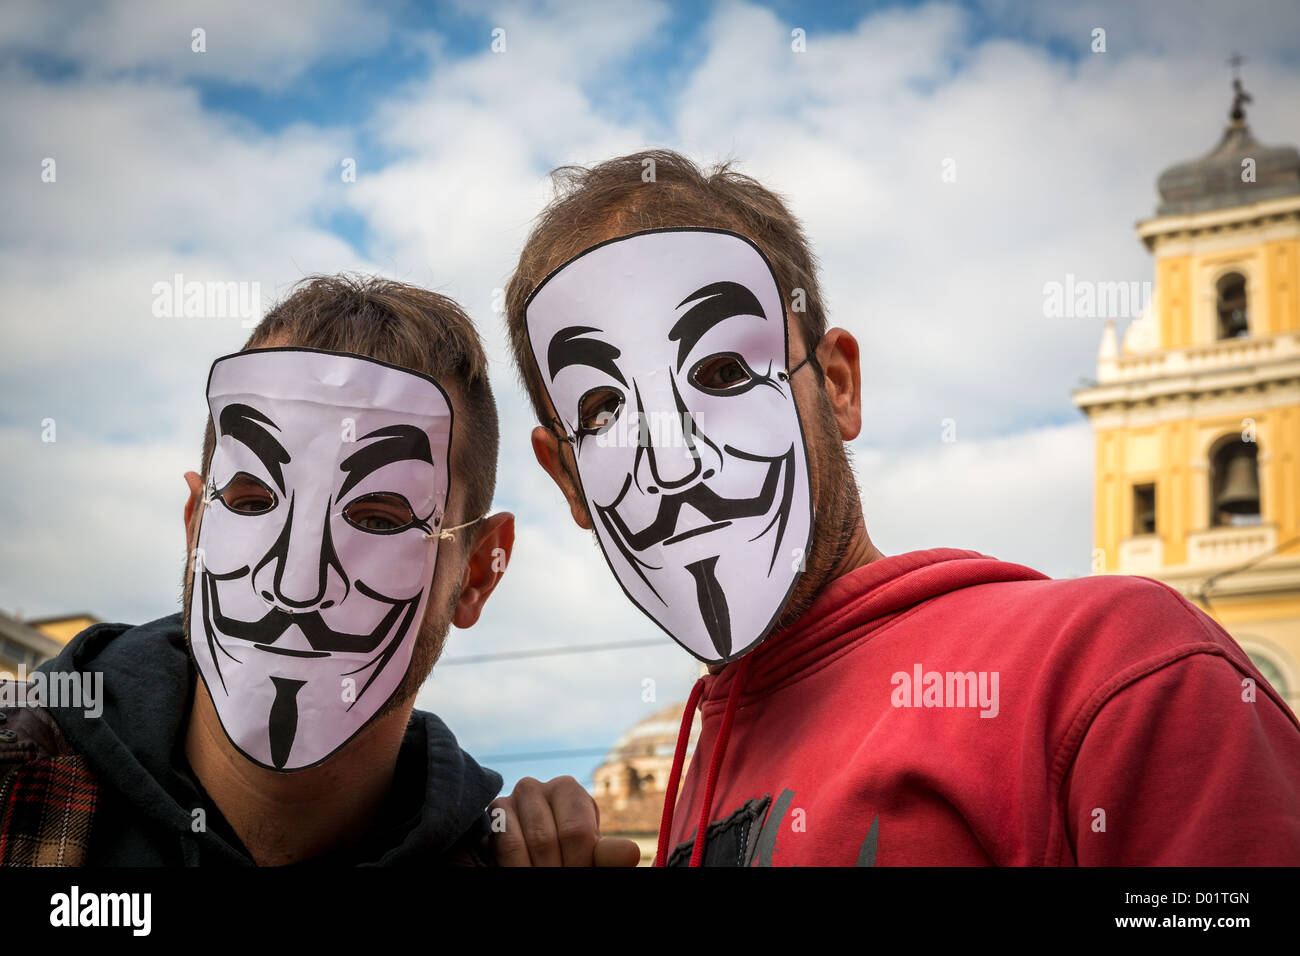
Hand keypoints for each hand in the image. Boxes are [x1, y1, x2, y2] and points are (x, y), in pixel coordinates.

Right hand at [489, 775, 640, 866]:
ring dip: (533, 870)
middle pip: (546, 840)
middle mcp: (536, 787)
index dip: (579, 863)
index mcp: (568, 790)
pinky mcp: (490, 817)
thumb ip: (606, 856)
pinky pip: (503, 844)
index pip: (575, 833)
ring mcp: (509, 799)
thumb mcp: (589, 857)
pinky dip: (514, 866)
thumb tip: (630, 852)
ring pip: (520, 844)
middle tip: (559, 880)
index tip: (580, 874)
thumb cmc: (567, 855)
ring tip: (541, 876)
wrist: (534, 858)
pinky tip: (522, 871)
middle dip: (554, 869)